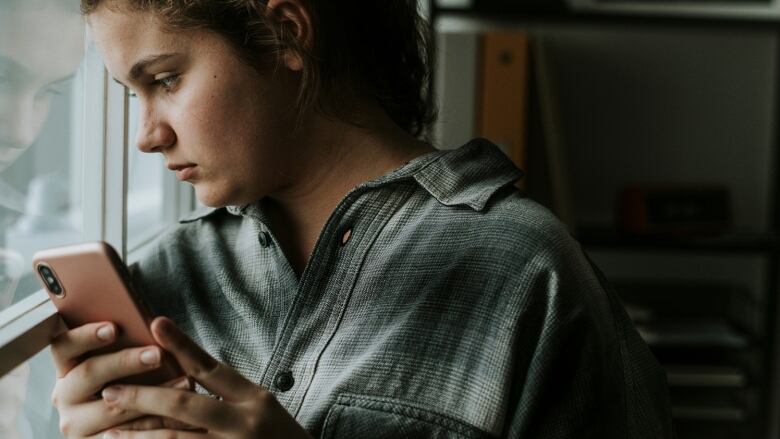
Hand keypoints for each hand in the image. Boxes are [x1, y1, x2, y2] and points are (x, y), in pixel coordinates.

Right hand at [50, 322, 193, 437]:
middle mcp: (65, 396)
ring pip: (113, 408)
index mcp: (68, 367)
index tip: (114, 328)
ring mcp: (76, 425)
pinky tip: (182, 415)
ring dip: (152, 394)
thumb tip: (154, 323)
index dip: (86, 335)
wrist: (130, 423)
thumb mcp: (122, 363)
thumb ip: (129, 344)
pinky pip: (126, 435)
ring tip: (185, 382)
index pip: (64, 346)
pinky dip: (157, 423)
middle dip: (125, 361)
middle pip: (89, 374)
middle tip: (157, 354)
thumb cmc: (131, 380)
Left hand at [101, 317, 313, 438]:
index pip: (211, 367)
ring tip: (108, 430)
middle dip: (142, 397)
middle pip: (184, 405)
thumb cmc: (278, 436)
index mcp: (253, 398)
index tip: (155, 324)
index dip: (181, 346)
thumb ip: (226, 392)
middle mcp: (243, 423)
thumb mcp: (261, 406)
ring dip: (137, 435)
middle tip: (110, 391)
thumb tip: (182, 372)